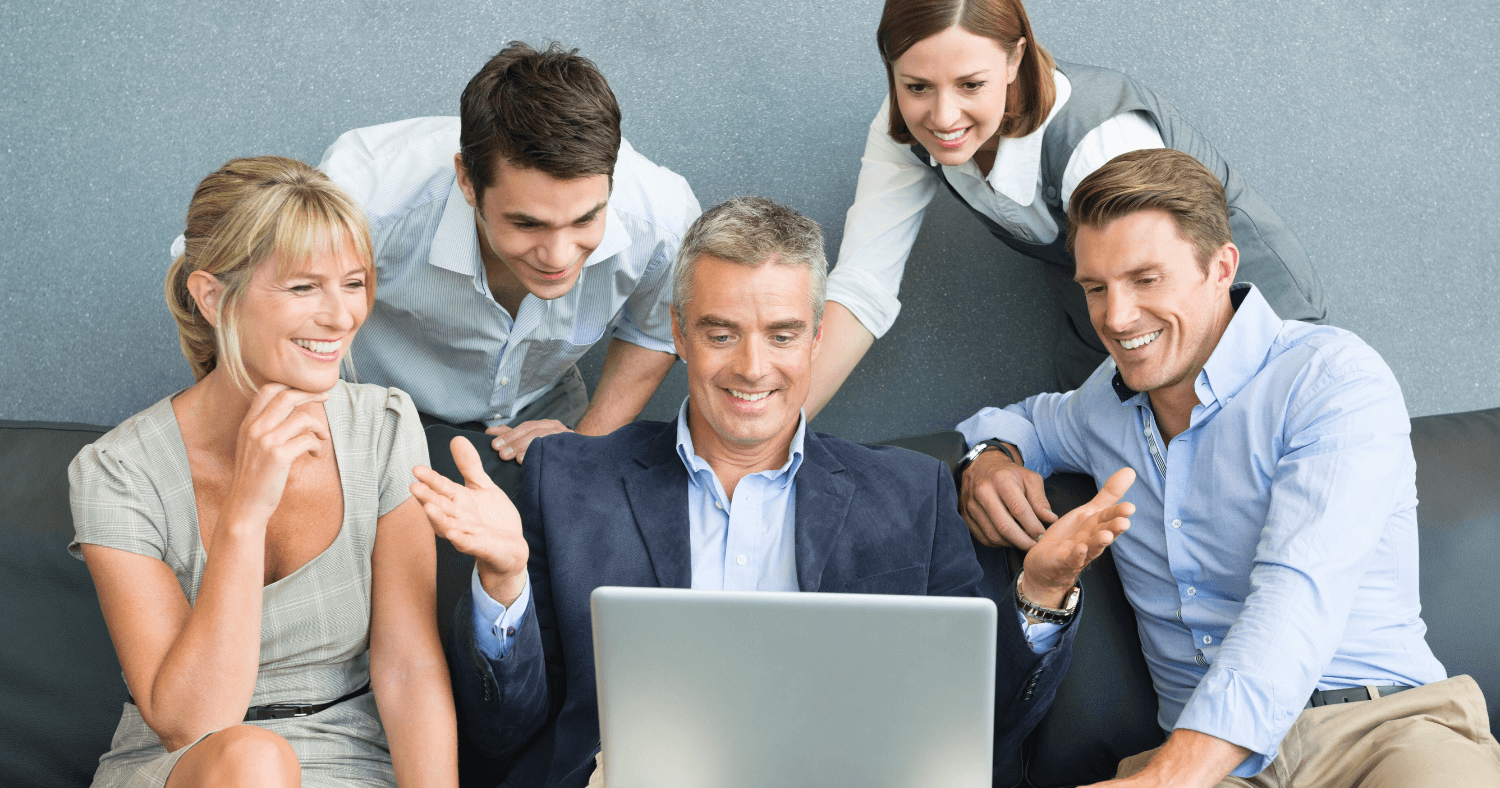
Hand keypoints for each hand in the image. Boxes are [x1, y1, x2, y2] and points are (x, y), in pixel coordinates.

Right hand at [223, 384, 329, 522]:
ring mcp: (265, 442)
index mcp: (248, 423)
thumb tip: (295, 410)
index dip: (292, 384)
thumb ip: (268, 427)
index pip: (268, 389)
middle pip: (286, 396)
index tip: (310, 389)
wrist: (245, 506)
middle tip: (326, 397)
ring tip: (322, 438)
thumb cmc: (255, 477)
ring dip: (319, 427)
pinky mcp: (278, 456)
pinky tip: (315, 454)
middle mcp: (254, 428)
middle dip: (311, 393)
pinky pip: (308, 440)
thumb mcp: (254, 446)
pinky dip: (317, 445)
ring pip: (302, 418)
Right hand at [411, 437, 528, 606]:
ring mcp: (467, 533)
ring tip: (428, 507)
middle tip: (413, 487)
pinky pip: (467, 544)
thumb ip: (469, 466)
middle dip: (427, 497)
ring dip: (438, 518)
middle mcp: (458, 517)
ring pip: (449, 526)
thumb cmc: (493, 518)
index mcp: (458, 501)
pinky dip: (459, 540)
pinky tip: (452, 534)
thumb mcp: (483, 487)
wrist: (511, 548)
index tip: (416, 469)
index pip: (442, 488)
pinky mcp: (480, 547)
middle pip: (440, 506)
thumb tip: (456, 439)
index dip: (431, 479)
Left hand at [486, 419, 571, 463]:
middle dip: (515, 442)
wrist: (584, 455)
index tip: (493, 445)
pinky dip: (543, 453)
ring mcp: (565, 436)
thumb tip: (490, 433)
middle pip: (533, 431)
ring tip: (516, 459)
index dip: (508, 435)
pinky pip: (556, 449)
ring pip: (544, 438)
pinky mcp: (573, 446)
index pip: (525, 427)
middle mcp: (555, 427)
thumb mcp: (531, 440)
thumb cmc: (553, 449)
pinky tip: (532, 461)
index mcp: (545, 425)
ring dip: (527, 448)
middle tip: (501, 454)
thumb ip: (512, 436)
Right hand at [960, 446, 1057, 548]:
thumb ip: (1040, 500)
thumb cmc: (1009, 474)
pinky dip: (999, 543)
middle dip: (1023, 541)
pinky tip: (1009, 538)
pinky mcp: (966, 516)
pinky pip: (983, 538)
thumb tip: (1050, 519)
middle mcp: (983, 492)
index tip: (1042, 535)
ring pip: (993, 535)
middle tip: (1035, 545)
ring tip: (1023, 541)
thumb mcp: (1030, 479)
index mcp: (1001, 480)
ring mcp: (971, 505)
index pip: (1019, 510)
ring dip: (1012, 543)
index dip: (1033, 527)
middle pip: (1004, 526)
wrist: (981, 467)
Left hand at [1022, 467, 1134, 606]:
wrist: (1046, 565)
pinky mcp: (1062, 562)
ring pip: (1091, 548)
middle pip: (1104, 533)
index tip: (1130, 507)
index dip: (1118, 513)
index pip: (1109, 518)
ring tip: (1105, 536)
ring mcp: (1078, 554)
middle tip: (1124, 522)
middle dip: (1114, 529)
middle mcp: (1090, 541)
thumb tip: (1130, 471)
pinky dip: (1076, 555)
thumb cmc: (1071, 537)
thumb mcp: (1089, 512)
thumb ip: (1108, 495)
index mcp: (1096, 526)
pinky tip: (1079, 548)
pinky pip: (1070, 559)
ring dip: (1098, 543)